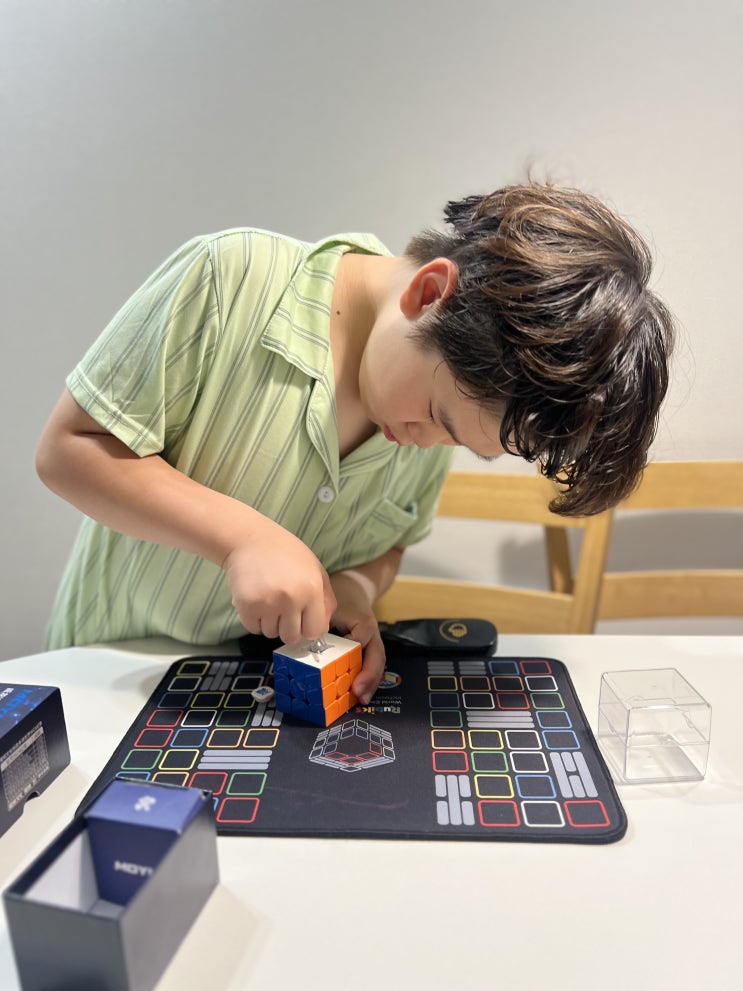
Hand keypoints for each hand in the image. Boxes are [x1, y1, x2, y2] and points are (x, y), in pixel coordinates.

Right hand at [223, 522, 335, 643]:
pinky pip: (253, 628)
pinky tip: (256, 600)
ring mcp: (267, 603)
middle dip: (287, 627)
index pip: (313, 631)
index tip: (301, 618)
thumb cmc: (285, 553)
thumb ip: (325, 600)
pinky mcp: (246, 605)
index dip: (307, 626)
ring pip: (270, 634)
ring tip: (268, 599)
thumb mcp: (315, 570)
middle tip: (282, 608)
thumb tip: (322, 628)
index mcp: (311, 589)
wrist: (249, 538)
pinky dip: (254, 619)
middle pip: (291, 637)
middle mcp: (291, 599)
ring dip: (270, 622)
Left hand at [329, 572, 386, 704]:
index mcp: (364, 623)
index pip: (364, 642)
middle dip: (369, 678)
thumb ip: (321, 627)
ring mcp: (373, 641)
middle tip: (359, 696)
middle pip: (376, 658)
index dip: (360, 663)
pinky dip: (366, 677)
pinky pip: (369, 662)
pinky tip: (359, 691)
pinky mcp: (368, 646)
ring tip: (361, 700)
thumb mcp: (329, 607)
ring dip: (370, 682)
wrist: (353, 587)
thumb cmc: (339, 597)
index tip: (353, 682)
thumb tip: (308, 648)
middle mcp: (372, 634)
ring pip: (376, 663)